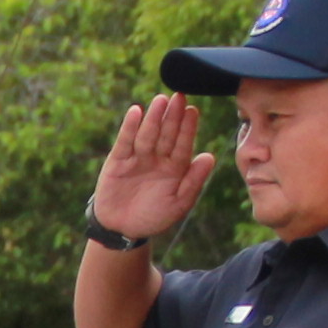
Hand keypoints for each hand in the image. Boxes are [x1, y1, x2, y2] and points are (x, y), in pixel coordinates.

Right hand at [89, 94, 216, 244]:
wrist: (122, 230)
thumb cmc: (153, 217)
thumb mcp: (178, 204)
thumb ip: (193, 181)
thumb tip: (210, 156)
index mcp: (175, 168)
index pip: (183, 144)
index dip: (188, 128)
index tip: (193, 112)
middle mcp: (158, 159)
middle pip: (167, 134)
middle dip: (173, 116)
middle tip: (179, 97)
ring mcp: (138, 158)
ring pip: (148, 135)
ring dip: (154, 118)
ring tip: (161, 100)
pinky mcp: (118, 161)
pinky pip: (125, 142)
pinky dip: (130, 127)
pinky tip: (136, 112)